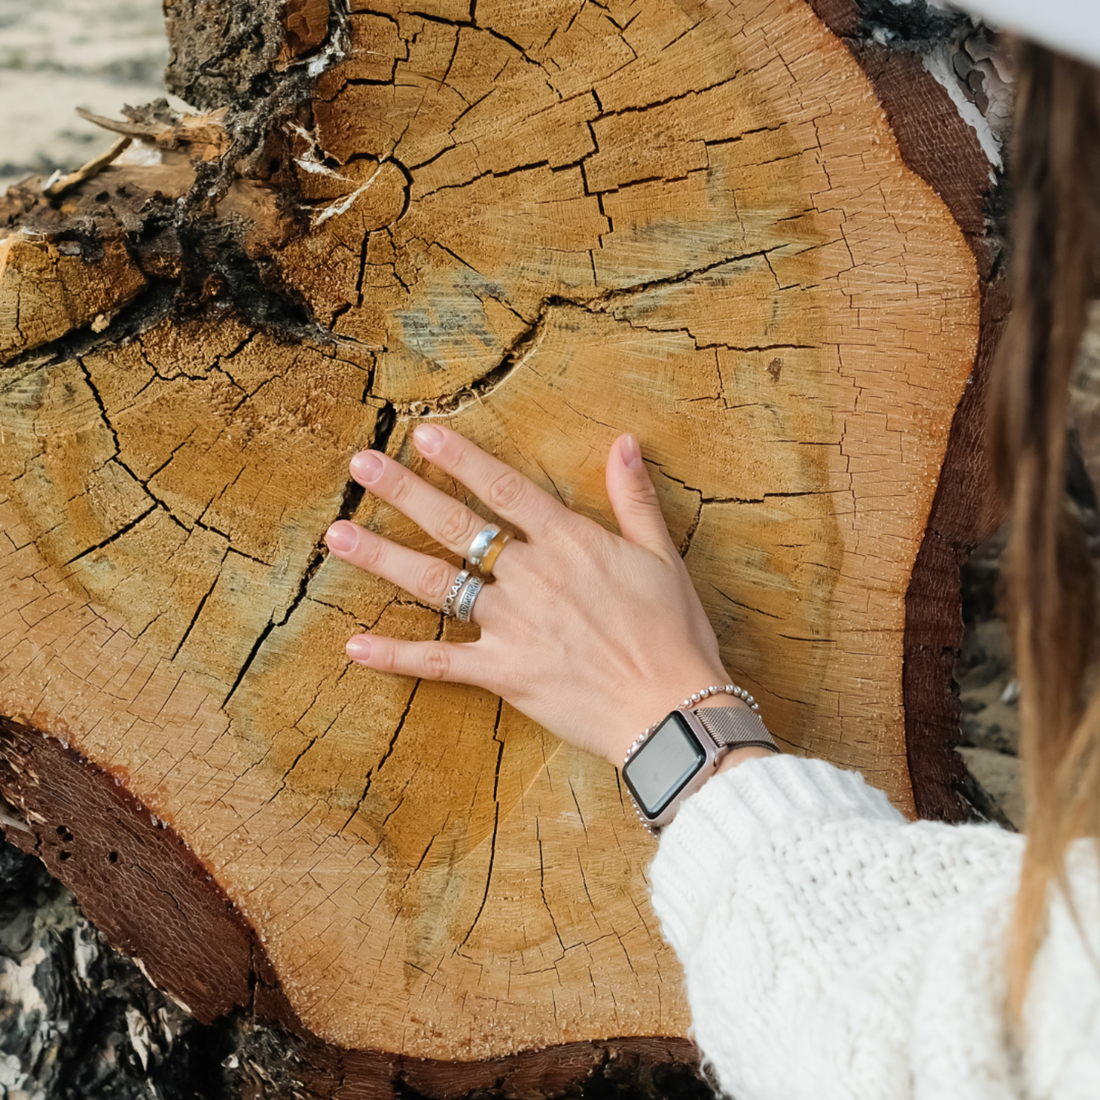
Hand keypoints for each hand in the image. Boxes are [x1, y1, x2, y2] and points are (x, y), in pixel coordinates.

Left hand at [324, 424, 750, 767]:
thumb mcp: (662, 555)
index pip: (504, 489)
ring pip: (435, 584)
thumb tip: (623, 442)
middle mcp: (529, 575)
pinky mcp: (502, 671)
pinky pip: (438, 662)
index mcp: (568, 542)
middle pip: (456, 525)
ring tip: (338, 535)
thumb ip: (634, 497)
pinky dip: (394, 657)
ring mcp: (510, 624)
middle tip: (360, 464)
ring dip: (383, 557)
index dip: (461, 458)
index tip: (421, 434)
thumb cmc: (672, 631)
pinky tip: (353, 647)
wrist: (671, 707)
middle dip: (404, 491)